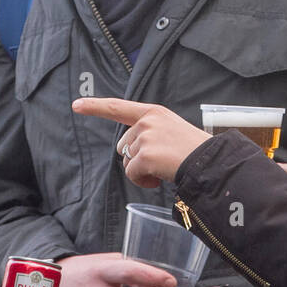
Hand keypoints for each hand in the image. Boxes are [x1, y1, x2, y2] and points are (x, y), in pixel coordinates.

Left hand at [71, 97, 209, 187]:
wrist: (210, 161)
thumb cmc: (193, 150)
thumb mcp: (171, 130)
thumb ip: (150, 133)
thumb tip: (129, 152)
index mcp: (153, 112)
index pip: (118, 107)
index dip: (95, 106)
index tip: (76, 105)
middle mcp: (147, 121)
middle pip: (123, 146)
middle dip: (136, 158)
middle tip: (160, 161)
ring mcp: (145, 137)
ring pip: (127, 162)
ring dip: (142, 171)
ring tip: (164, 168)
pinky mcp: (145, 155)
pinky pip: (132, 174)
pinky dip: (143, 181)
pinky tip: (159, 178)